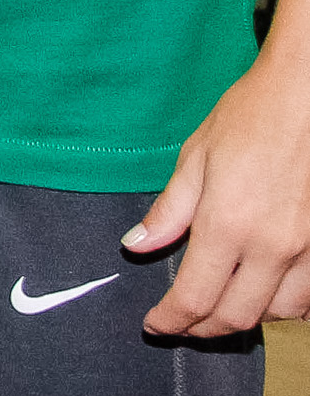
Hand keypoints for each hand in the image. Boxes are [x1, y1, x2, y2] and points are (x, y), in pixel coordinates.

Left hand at [130, 44, 309, 334]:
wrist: (307, 98)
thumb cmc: (250, 119)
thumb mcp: (196, 158)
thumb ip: (169, 212)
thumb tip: (136, 246)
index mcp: (229, 226)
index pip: (194, 297)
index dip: (170, 321)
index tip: (154, 325)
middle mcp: (272, 248)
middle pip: (236, 317)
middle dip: (201, 330)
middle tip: (179, 325)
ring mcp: (307, 250)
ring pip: (277, 314)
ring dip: (243, 320)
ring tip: (216, 311)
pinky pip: (306, 296)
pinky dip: (281, 306)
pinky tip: (261, 294)